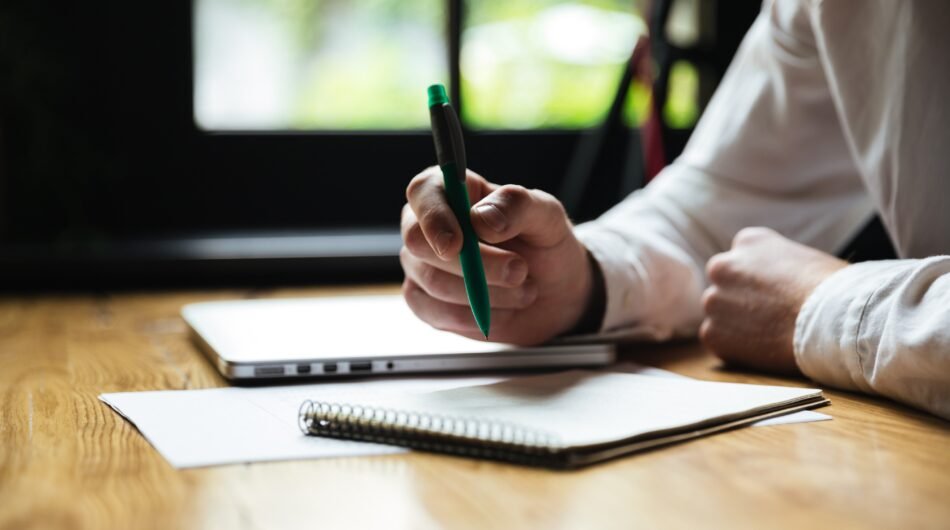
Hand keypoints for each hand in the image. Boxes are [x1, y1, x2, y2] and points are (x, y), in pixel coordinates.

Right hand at [400, 166, 594, 343]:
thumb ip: (517, 206)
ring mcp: (420, 264)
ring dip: (487, 291)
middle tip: (519, 271)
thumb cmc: (544, 244)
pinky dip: (475, 315)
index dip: (434, 217)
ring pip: (434, 282)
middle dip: (473, 264)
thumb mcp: (547, 217)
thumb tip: (481, 218)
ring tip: (524, 288)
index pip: (423, 192)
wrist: (552, 294)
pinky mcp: (424, 302)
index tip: (458, 243)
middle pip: (420, 243)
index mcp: (450, 190)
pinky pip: (437, 312)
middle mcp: (425, 224)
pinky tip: (501, 308)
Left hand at [700, 227, 847, 373]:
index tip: (773, 293)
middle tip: (767, 315)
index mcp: (748, 241)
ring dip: (736, 323)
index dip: (758, 281)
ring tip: (770, 333)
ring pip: (719, 313)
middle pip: (724, 284)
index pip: (742, 259)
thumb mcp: (803, 258)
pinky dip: (734, 347)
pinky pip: (718, 340)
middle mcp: (722, 266)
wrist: (831, 322)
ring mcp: (714, 300)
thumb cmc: (833, 290)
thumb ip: (776, 265)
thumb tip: (775, 281)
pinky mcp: (712, 333)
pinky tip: (762, 348)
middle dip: (740, 299)